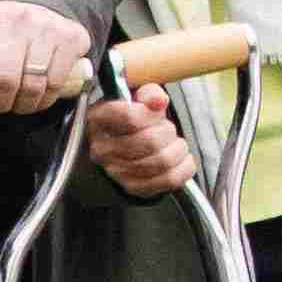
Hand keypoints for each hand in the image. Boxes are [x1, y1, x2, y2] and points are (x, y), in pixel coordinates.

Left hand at [0, 0, 94, 114]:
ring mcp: (46, 26)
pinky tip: (37, 98)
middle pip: (5, 77)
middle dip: (0, 103)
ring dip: (22, 105)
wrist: (39, 4)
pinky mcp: (70, 37)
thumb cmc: (0, 35)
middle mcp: (16, 18)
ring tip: (16, 103)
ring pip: (33, 83)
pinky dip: (45, 99)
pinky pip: (56, 82)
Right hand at [79, 91, 193, 197]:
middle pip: (150, 141)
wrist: (129, 140)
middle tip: (166, 128)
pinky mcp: (134, 188)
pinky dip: (184, 167)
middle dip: (168, 131)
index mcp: (98, 120)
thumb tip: (158, 100)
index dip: (152, 113)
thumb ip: (149, 93)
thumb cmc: (134, 116)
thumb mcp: (139, 96)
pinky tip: (179, 158)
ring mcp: (116, 172)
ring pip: (163, 161)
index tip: (156, 111)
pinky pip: (170, 179)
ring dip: (177, 149)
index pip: (130, 117)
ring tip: (173, 142)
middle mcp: (101, 149)